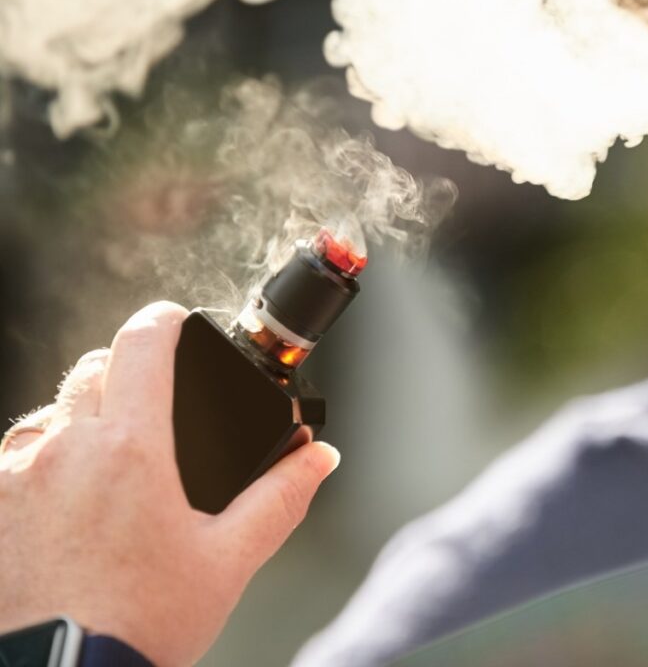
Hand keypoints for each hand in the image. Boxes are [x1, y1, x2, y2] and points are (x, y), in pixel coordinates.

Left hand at [0, 302, 339, 664]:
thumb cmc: (141, 625)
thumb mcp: (228, 560)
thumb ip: (280, 497)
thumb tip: (319, 456)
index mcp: (131, 449)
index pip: (142, 342)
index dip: (165, 320)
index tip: (178, 323)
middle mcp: (63, 450)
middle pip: (93, 367)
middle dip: (129, 369)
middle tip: (159, 402)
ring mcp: (14, 478)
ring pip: (51, 410)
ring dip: (84, 415)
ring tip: (115, 459)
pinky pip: (16, 454)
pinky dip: (46, 456)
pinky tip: (71, 497)